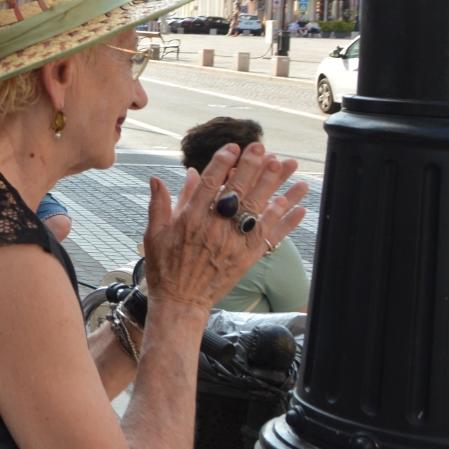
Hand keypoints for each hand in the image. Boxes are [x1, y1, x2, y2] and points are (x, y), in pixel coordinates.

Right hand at [142, 142, 308, 311]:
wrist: (180, 301)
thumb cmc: (164, 267)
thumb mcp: (154, 233)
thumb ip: (160, 204)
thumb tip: (160, 178)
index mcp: (189, 219)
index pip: (209, 183)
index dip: (222, 162)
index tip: (233, 147)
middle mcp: (213, 228)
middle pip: (236, 190)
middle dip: (250, 166)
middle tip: (262, 148)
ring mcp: (232, 243)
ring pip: (255, 208)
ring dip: (271, 185)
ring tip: (284, 165)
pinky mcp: (246, 258)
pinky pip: (268, 235)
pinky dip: (282, 220)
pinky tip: (294, 204)